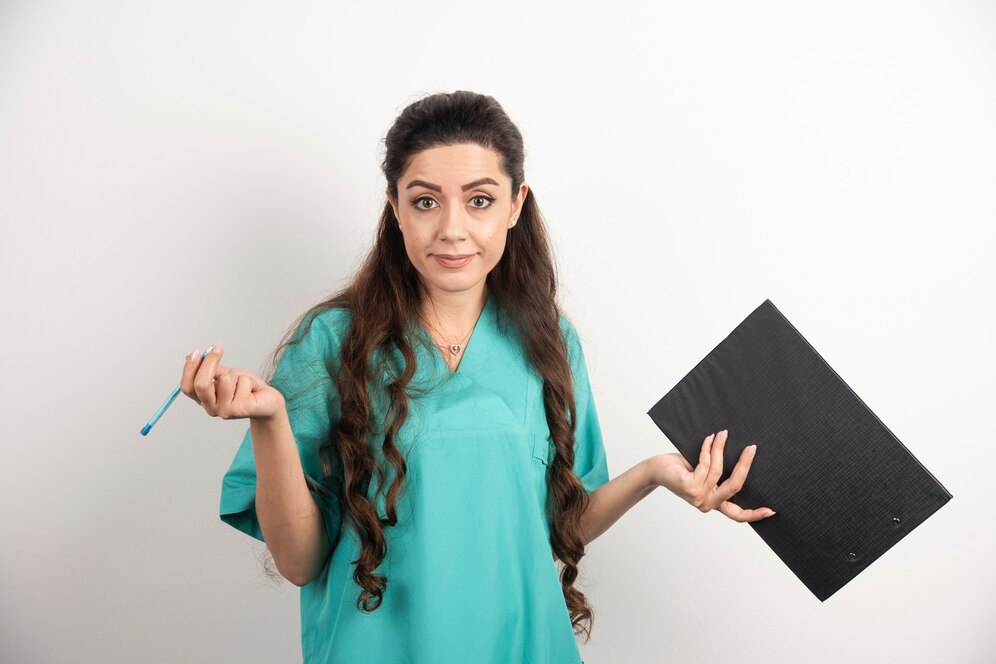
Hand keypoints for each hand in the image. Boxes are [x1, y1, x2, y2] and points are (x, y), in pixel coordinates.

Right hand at [179, 342, 285, 420]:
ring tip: (243, 382)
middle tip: (219, 347)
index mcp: (203, 400)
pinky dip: (249, 380)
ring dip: (237, 374)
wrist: (268, 401)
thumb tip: (190, 355)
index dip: (189, 368)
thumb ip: (210, 369)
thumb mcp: (226, 374)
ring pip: (226, 379)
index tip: (196, 351)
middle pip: (201, 384)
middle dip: (210, 362)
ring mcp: (226, 411)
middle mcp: (211, 408)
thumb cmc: (246, 387)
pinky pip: (242, 382)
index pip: (187, 387)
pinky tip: (252, 390)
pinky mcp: (241, 409)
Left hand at [645, 429, 775, 522]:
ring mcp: (698, 497)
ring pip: (718, 470)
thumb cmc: (682, 469)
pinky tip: (709, 439)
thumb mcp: (706, 474)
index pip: (737, 515)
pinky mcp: (689, 487)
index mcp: (714, 503)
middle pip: (734, 487)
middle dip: (745, 465)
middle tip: (752, 448)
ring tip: (722, 434)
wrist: (656, 470)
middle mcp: (707, 504)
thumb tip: (745, 456)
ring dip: (721, 448)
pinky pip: (705, 464)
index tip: (771, 511)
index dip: (755, 514)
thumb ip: (720, 474)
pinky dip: (709, 449)